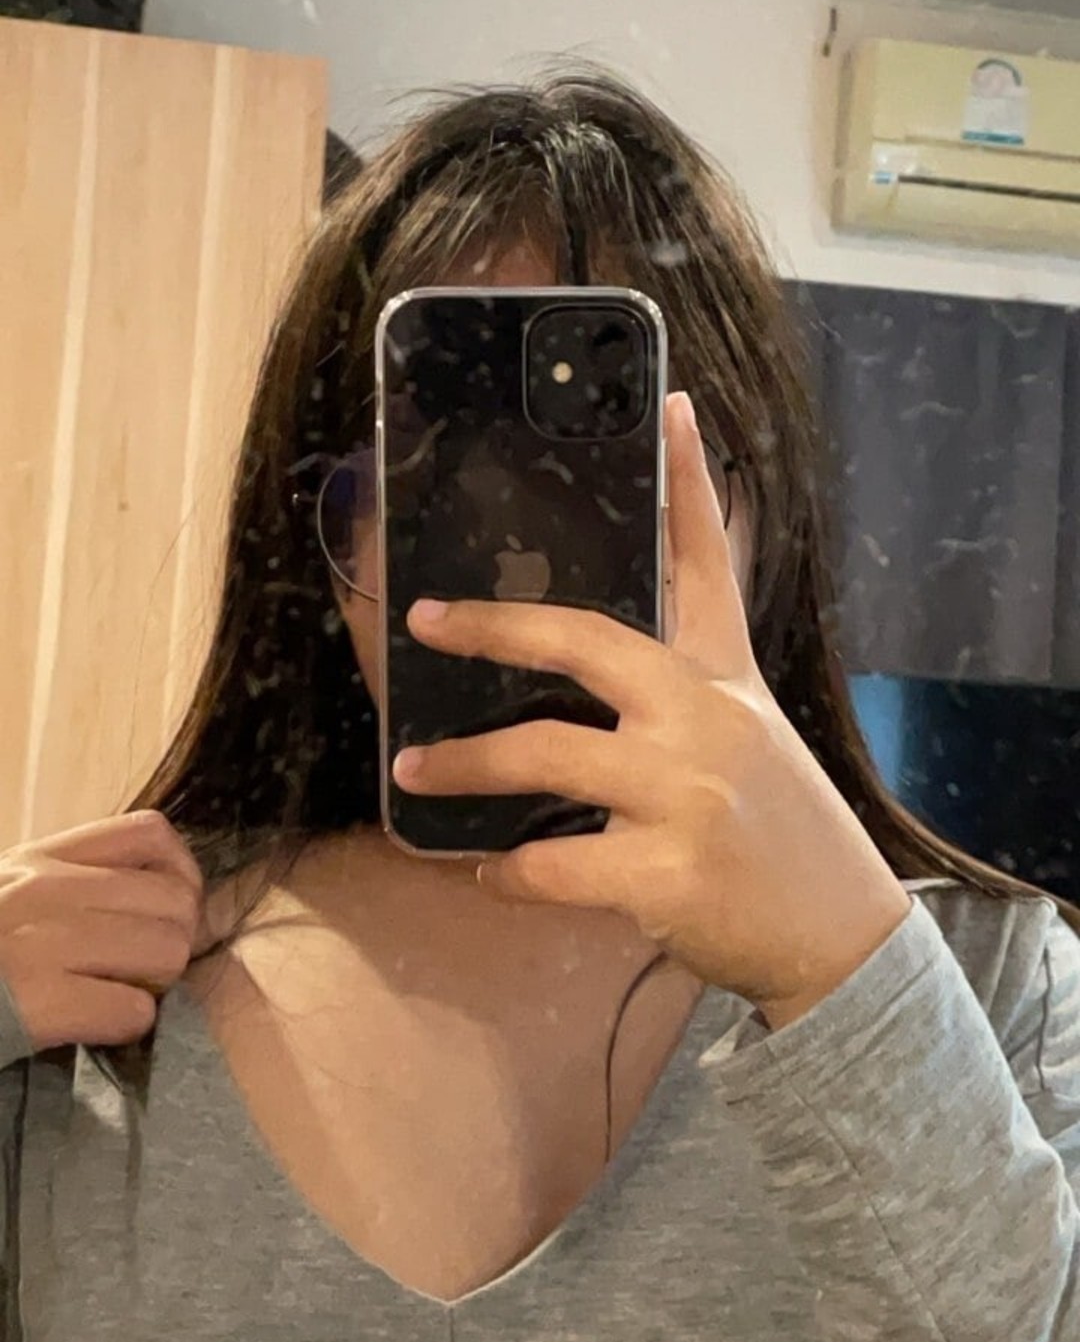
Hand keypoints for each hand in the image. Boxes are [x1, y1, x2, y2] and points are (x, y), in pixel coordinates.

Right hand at [0, 811, 205, 1051]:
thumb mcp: (7, 893)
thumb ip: (69, 884)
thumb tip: (158, 895)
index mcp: (38, 858)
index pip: (151, 834)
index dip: (178, 877)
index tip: (160, 913)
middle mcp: (44, 889)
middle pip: (175, 902)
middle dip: (169, 945)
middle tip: (134, 972)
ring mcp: (40, 944)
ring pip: (166, 954)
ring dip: (151, 986)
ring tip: (109, 996)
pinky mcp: (37, 1005)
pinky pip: (133, 1012)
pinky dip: (122, 1028)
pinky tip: (87, 1028)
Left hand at [393, 392, 911, 1028]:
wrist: (840, 936)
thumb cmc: (780, 830)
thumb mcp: (751, 735)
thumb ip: (691, 689)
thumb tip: (600, 674)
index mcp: (724, 679)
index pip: (709, 562)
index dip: (690, 482)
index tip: (671, 405)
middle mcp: (706, 719)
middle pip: (588, 643)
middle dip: (496, 627)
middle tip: (427, 622)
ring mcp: (687, 794)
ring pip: (546, 756)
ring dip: (468, 765)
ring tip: (415, 772)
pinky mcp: (667, 873)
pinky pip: (552, 865)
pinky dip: (507, 871)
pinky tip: (488, 869)